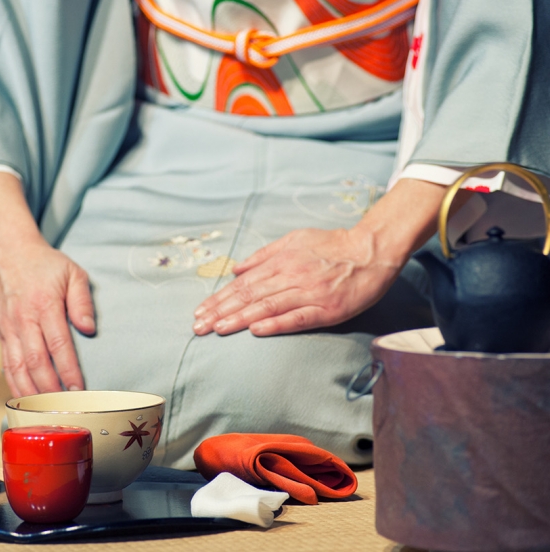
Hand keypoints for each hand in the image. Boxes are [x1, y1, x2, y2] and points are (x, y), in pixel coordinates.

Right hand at [0, 238, 93, 396]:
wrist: (8, 252)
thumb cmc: (44, 264)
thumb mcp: (73, 272)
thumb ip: (82, 301)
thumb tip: (88, 329)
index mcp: (44, 305)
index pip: (58, 344)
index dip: (68, 370)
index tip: (79, 388)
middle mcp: (23, 319)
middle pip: (35, 362)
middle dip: (50, 389)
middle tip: (65, 408)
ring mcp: (9, 328)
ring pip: (17, 368)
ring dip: (30, 393)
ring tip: (45, 412)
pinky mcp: (1, 334)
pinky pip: (6, 364)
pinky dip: (15, 384)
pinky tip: (25, 399)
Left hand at [192, 227, 400, 335]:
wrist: (371, 250)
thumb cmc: (331, 245)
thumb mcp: (294, 239)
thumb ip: (264, 255)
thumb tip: (236, 268)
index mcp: (281, 261)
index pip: (243, 284)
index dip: (219, 299)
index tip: (200, 312)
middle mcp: (290, 276)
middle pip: (249, 296)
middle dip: (220, 312)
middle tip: (198, 326)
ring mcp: (309, 293)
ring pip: (267, 307)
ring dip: (239, 319)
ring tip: (217, 329)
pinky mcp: (327, 308)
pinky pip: (298, 317)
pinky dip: (276, 324)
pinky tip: (256, 330)